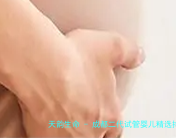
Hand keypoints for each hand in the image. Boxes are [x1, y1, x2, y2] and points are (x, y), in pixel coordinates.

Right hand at [20, 29, 144, 137]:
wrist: (40, 67)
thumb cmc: (72, 61)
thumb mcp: (109, 46)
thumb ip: (127, 53)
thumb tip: (136, 55)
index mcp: (109, 116)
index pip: (114, 129)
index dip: (106, 118)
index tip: (98, 109)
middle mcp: (89, 132)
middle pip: (93, 135)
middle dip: (86, 124)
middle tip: (75, 107)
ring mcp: (63, 136)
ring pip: (67, 135)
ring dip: (64, 127)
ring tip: (55, 109)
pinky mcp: (40, 135)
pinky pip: (44, 134)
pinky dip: (43, 126)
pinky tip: (39, 112)